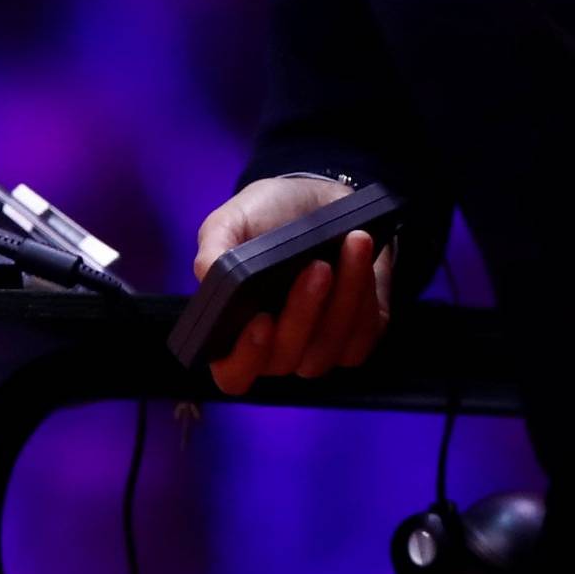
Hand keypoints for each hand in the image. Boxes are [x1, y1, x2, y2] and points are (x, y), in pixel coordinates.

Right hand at [191, 176, 392, 397]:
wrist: (316, 200)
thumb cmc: (267, 217)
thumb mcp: (233, 220)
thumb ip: (213, 246)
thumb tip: (208, 275)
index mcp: (235, 331)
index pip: (234, 373)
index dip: (246, 357)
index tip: (261, 320)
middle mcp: (277, 349)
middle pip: (288, 358)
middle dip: (304, 312)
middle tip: (318, 266)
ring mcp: (318, 347)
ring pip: (330, 347)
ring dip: (345, 297)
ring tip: (352, 244)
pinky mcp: (357, 335)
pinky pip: (363, 334)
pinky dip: (366, 297)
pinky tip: (363, 259)